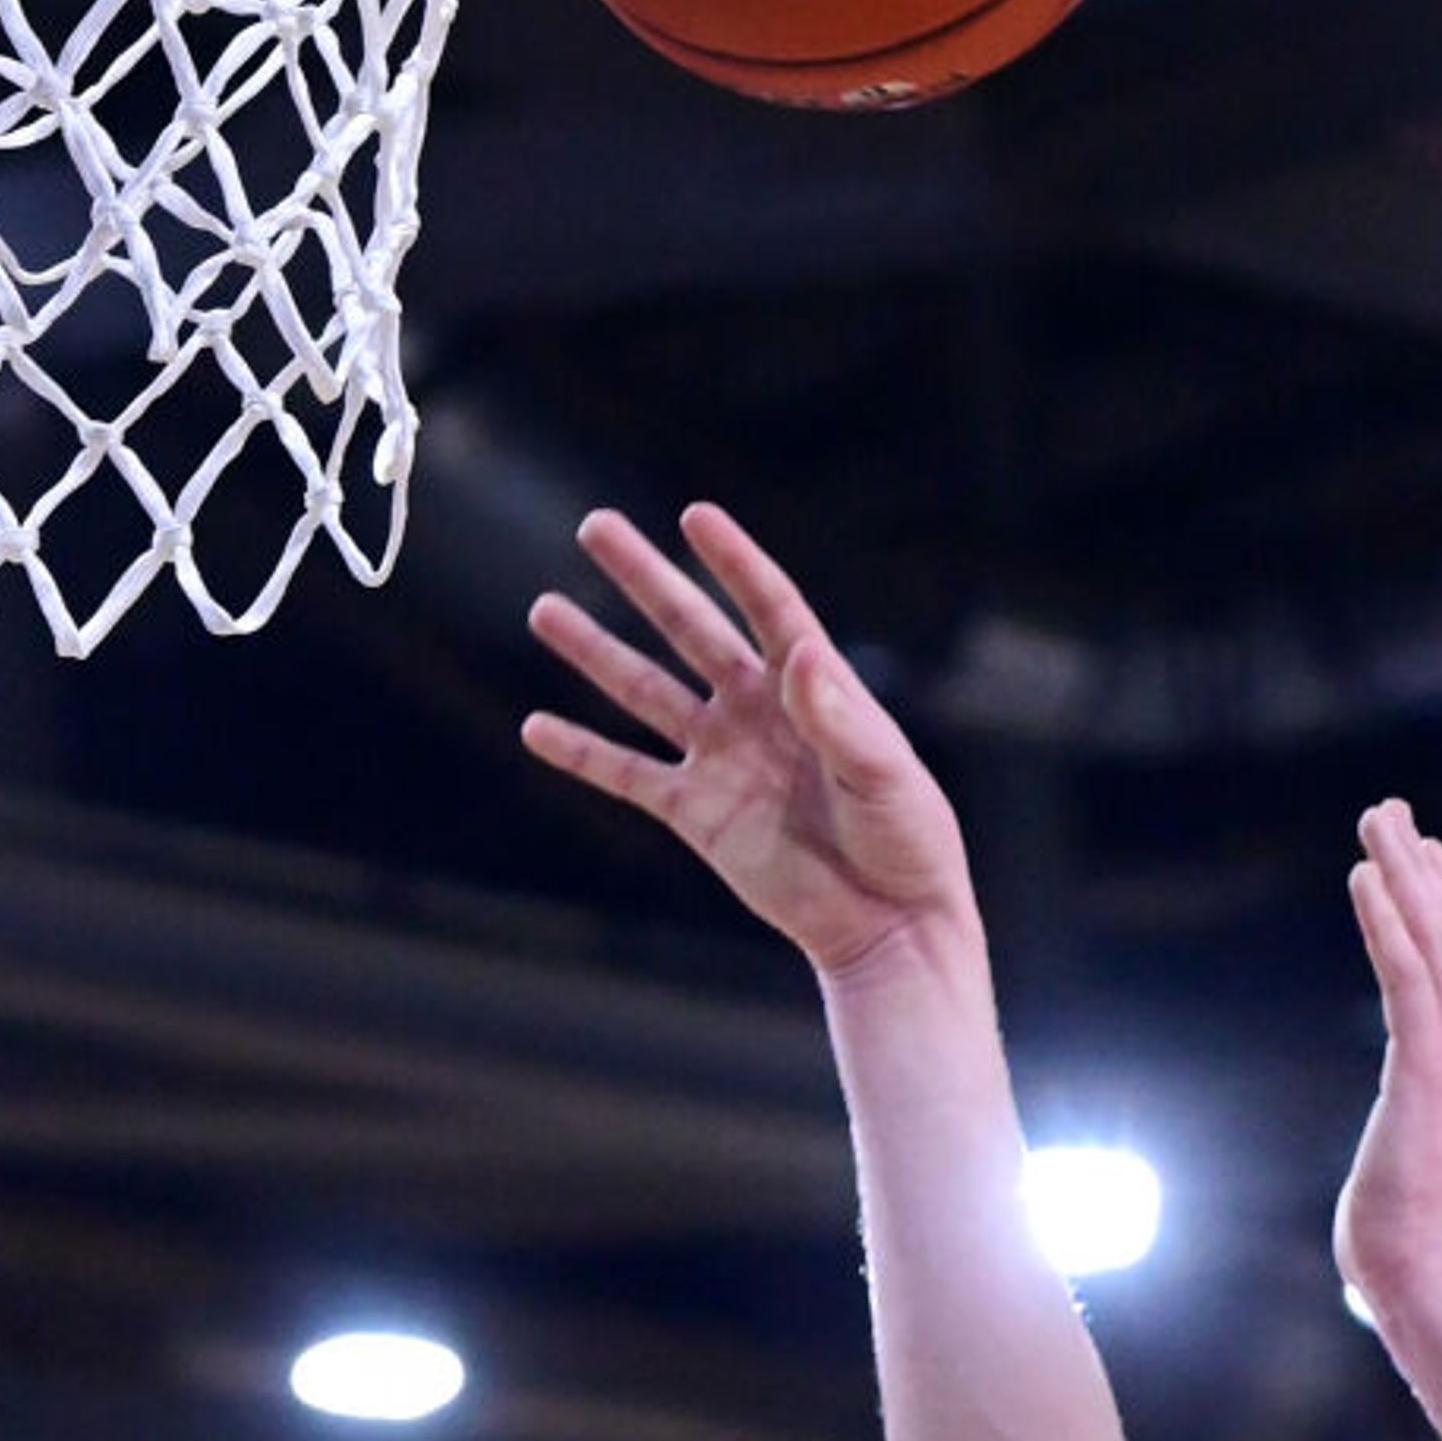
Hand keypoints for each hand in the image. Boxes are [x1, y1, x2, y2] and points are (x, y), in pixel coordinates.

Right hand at [525, 504, 978, 983]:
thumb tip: (803, 654)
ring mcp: (722, 758)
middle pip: (691, 630)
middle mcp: (759, 710)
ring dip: (595, 653)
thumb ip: (840, 719)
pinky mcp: (696, 813)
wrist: (885, 924)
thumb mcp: (885, 775)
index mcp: (815, 686)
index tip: (694, 516)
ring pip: (645, 692)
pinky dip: (583, 753)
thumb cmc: (906, 843)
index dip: (732, 562)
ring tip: (544, 609)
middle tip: (596, 527)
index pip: (768, 606)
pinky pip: (628, 775)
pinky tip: (535, 728)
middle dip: (644, 579)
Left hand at [1332, 800, 1441, 1328]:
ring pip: (1434, 942)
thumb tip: (1383, 1160)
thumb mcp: (1403, 1163)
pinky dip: (1387, 922)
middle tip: (1394, 811)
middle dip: (1420, 869)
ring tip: (1377, 819)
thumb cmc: (1404, 1243)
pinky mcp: (1427, 1069)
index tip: (1423, 859)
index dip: (1439, 908)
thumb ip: (1400, 1135)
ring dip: (1403, 874)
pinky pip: (1405, 977)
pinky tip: (1363, 877)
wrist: (1424, 1279)